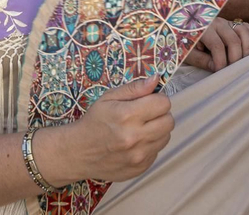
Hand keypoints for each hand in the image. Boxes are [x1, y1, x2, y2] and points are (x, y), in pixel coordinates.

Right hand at [53, 77, 172, 183]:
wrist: (79, 152)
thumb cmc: (94, 121)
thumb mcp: (109, 98)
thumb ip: (135, 88)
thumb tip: (156, 79)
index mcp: (127, 116)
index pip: (164, 103)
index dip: (157, 99)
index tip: (148, 101)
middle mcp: (135, 138)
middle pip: (169, 121)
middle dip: (160, 114)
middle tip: (146, 115)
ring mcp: (138, 156)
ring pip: (166, 137)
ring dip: (157, 130)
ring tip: (140, 129)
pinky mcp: (140, 168)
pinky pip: (157, 152)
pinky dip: (150, 145)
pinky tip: (135, 143)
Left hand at [184, 18, 248, 72]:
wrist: (184, 24)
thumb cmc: (185, 40)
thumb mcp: (187, 52)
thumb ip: (201, 60)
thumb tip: (216, 68)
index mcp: (204, 28)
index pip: (217, 46)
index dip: (221, 61)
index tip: (219, 72)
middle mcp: (218, 22)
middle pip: (233, 40)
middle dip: (235, 58)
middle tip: (232, 70)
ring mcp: (227, 21)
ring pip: (244, 32)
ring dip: (246, 48)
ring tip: (244, 62)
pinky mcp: (233, 23)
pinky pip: (247, 27)